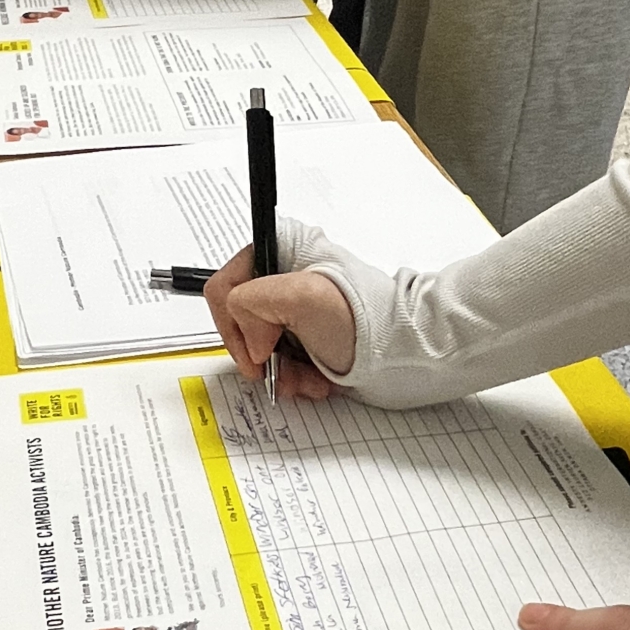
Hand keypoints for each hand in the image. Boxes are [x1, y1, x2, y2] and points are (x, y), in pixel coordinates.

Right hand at [205, 244, 356, 399]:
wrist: (405, 348)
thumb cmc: (365, 317)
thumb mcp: (300, 297)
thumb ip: (251, 305)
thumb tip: (251, 343)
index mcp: (279, 248)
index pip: (224, 288)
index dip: (233, 327)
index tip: (255, 354)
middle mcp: (283, 275)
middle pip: (241, 322)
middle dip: (260, 356)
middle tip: (280, 374)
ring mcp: (295, 306)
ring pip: (260, 346)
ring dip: (280, 372)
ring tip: (307, 381)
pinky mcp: (307, 332)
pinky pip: (282, 359)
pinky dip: (296, 377)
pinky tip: (316, 380)